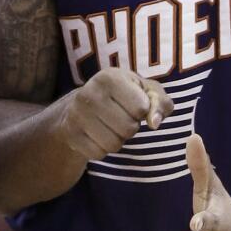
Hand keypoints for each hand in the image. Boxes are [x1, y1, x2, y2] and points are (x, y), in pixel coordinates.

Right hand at [58, 67, 173, 160]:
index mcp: (110, 77)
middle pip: (128, 128)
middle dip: (130, 127)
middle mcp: (89, 93)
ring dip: (118, 139)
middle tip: (120, 116)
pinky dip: (102, 149)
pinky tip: (97, 134)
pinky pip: (99, 154)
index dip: (142, 110)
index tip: (131, 103)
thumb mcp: (146, 91)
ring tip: (110, 125)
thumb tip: (154, 123)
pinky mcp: (70, 134)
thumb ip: (160, 102)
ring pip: (114, 144)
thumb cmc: (123, 95)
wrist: (81, 104)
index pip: (142, 108)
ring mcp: (76, 114)